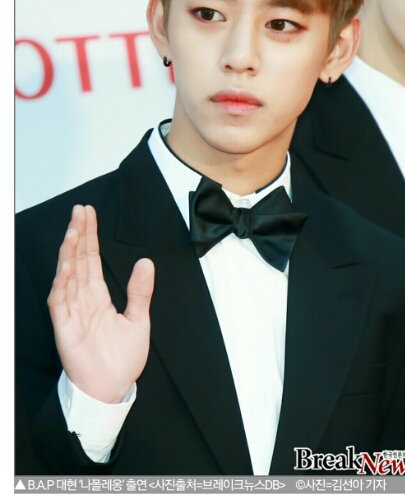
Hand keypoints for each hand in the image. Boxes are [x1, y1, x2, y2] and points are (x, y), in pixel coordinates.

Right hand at [48, 204, 153, 402]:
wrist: (112, 390)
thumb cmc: (121, 361)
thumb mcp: (139, 320)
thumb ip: (140, 292)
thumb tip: (146, 262)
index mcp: (98, 297)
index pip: (91, 260)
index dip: (90, 237)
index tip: (88, 214)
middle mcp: (82, 300)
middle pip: (78, 261)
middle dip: (78, 235)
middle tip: (79, 211)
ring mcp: (72, 312)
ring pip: (67, 276)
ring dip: (69, 253)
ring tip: (73, 231)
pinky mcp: (64, 328)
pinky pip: (60, 301)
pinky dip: (63, 282)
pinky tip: (67, 265)